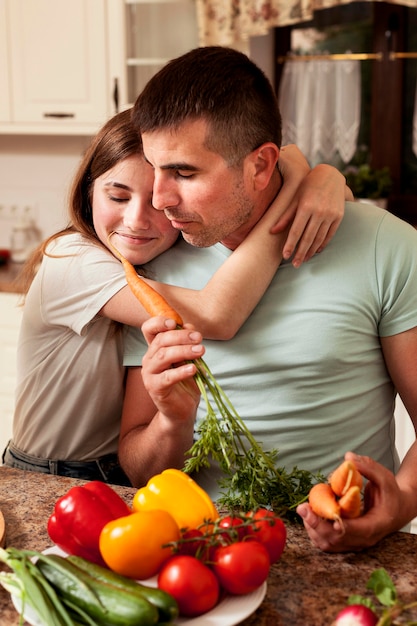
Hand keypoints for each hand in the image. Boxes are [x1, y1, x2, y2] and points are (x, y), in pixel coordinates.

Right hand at [140, 316, 203, 422]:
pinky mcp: (155, 388)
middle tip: (198, 338)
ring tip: (200, 351)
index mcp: (155, 348)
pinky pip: (167, 377)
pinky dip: (181, 371)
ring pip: (163, 356)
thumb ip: (187, 342)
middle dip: (181, 336)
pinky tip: (193, 369)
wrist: (182, 408)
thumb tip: (189, 327)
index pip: (149, 329)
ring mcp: (150, 374)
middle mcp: (149, 359)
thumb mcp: (188, 358)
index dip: (158, 322)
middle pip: (160, 340)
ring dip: (184, 351)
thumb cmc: (185, 381)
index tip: (174, 322)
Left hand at [272, 146, 349, 266]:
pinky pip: (330, 234)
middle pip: (308, 237)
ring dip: (311, 251)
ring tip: (304, 259)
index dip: (290, 244)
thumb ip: (285, 216)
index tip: (286, 256)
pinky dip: (323, 244)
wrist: (331, 175)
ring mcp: (330, 214)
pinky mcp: (339, 216)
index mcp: (306, 206)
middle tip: (295, 264)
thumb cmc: (308, 186)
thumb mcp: (295, 198)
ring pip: (319, 238)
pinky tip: (316, 251)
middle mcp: (319, 211)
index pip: (296, 231)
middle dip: (300, 253)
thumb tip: (272, 231)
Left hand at [296, 452, 405, 551]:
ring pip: (329, 544)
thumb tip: (348, 458)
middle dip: (316, 524)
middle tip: (302, 507)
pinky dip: (315, 531)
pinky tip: (310, 515)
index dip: (337, 525)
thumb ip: (368, 467)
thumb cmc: (391, 493)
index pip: (354, 530)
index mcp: (376, 525)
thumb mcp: (384, 477)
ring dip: (313, 528)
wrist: (397, 509)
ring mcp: (355, 543)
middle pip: (336, 540)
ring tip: (304, 509)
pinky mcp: (347, 542)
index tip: (322, 516)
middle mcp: (365, 539)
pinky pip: (328, 542)